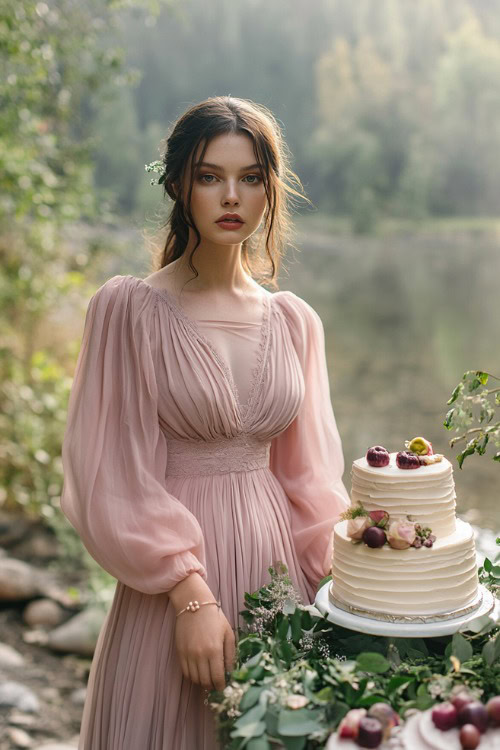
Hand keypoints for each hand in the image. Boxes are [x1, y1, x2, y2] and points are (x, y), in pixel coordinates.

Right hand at [169, 573, 235, 691]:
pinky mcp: (180, 652)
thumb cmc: (214, 617)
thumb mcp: (228, 633)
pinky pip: (185, 672)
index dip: (221, 686)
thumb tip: (231, 672)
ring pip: (195, 679)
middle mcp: (200, 655)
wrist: (194, 604)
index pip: (218, 678)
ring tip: (208, 679)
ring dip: (202, 682)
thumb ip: (231, 654)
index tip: (224, 688)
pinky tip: (199, 672)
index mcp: (215, 650)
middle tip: (217, 684)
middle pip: (205, 681)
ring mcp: (188, 654)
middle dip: (212, 686)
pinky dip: (192, 677)